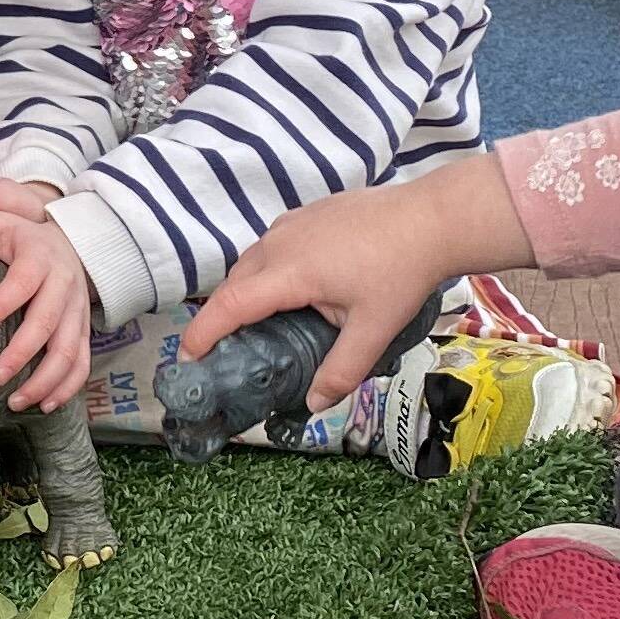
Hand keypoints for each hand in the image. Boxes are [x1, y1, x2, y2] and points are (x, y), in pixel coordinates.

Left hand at [0, 203, 95, 411]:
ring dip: (44, 381)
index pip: (22, 282)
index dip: (1, 304)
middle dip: (22, 354)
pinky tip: (45, 405)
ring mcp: (78, 310)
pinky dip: (67, 388)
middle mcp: (65, 285)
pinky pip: (83, 363)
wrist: (66, 240)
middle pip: (48, 324)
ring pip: (69, 352)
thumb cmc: (19, 236)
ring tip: (15, 402)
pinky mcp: (84, 329)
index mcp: (41, 258)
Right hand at [177, 152, 533, 408]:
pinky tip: (294, 288)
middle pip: (235, 282)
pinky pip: (272, 245)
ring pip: (252, 260)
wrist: (430, 218)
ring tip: (259, 322)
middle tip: (225, 348)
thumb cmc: (401, 273)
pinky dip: (266, 270)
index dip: (203, 331)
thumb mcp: (373, 330)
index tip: (188, 356)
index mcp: (289, 272)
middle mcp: (279, 243)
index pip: (230, 304)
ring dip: (247, 290)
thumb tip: (315, 405)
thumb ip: (342, 370)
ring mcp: (292, 222)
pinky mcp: (307, 213)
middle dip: (222, 315)